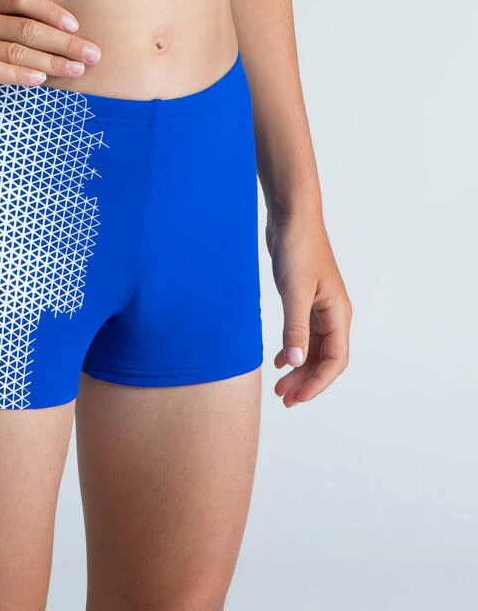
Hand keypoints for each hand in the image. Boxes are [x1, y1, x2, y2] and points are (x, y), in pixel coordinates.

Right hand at [0, 0, 101, 86]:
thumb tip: (2, 25)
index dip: (51, 10)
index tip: (75, 23)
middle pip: (29, 25)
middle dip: (66, 41)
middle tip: (96, 53)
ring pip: (18, 48)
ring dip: (54, 60)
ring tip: (81, 69)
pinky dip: (21, 73)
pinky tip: (43, 78)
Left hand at [265, 210, 351, 407]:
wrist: (291, 216)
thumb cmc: (297, 249)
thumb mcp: (294, 292)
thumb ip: (295, 328)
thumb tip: (297, 362)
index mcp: (337, 313)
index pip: (335, 360)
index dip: (317, 383)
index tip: (296, 398)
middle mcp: (332, 313)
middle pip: (324, 358)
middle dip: (306, 380)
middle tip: (284, 399)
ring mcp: (318, 305)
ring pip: (313, 347)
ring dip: (298, 367)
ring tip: (279, 385)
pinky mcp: (303, 297)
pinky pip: (302, 333)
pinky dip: (293, 348)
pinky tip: (278, 359)